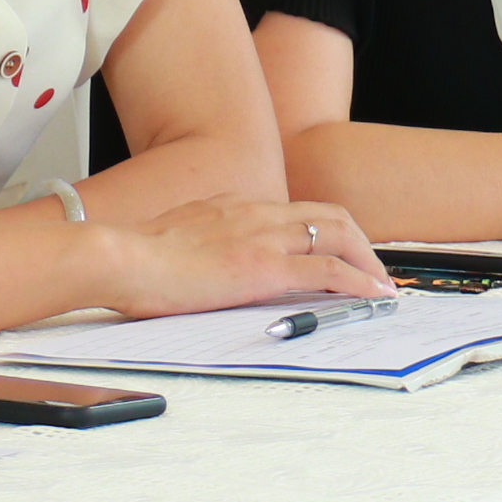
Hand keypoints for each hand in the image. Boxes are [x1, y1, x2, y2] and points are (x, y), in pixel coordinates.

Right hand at [106, 200, 391, 316]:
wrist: (120, 257)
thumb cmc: (133, 258)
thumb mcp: (174, 238)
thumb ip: (199, 242)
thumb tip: (203, 261)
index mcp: (234, 205)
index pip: (294, 212)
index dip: (323, 231)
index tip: (336, 252)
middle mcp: (256, 212)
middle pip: (328, 215)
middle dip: (358, 242)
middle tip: (372, 269)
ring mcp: (264, 237)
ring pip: (338, 235)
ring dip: (367, 261)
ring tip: (381, 286)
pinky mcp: (265, 267)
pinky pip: (328, 271)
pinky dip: (358, 282)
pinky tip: (372, 296)